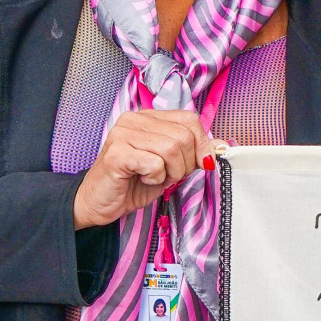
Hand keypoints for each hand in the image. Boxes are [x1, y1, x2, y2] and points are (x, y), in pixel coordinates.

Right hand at [71, 110, 218, 228]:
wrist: (99, 203)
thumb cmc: (133, 183)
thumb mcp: (170, 166)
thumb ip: (193, 153)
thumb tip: (221, 147)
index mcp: (148, 117)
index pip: (189, 119)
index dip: (202, 143)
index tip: (201, 163)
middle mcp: (134, 119)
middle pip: (183, 136)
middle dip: (185, 164)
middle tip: (168, 175)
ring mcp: (122, 134)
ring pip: (171, 149)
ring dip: (170, 172)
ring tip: (154, 177)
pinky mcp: (116, 154)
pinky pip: (155, 163)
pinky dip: (156, 178)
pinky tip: (142, 180)